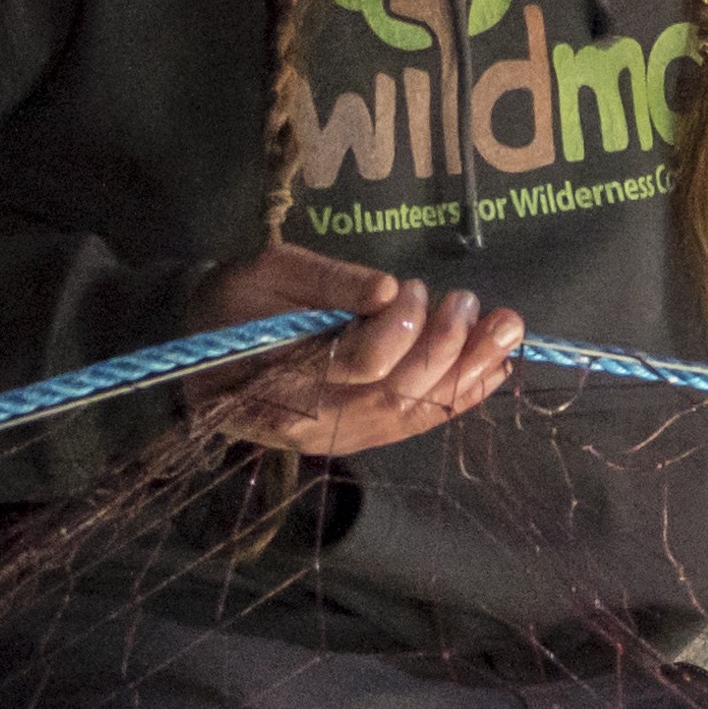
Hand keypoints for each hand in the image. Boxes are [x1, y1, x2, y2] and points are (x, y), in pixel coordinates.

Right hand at [196, 244, 517, 455]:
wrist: (201, 349)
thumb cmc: (235, 300)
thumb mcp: (267, 270)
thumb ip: (326, 282)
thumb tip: (386, 289)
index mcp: (281, 380)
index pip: (358, 364)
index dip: (398, 329)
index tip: (414, 287)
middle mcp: (312, 424)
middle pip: (396, 392)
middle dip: (448, 347)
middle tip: (472, 301)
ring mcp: (337, 438)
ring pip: (413, 412)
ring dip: (468, 372)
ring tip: (506, 330)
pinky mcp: (356, 439)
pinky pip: (413, 423)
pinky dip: (459, 397)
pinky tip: (494, 371)